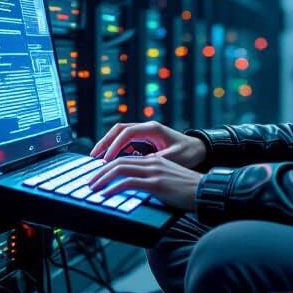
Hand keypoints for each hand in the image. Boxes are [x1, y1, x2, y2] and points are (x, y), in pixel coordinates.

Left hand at [88, 155, 202, 212]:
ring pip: (120, 169)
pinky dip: (113, 188)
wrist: (206, 191)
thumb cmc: (189, 191)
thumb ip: (153, 182)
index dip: (110, 166)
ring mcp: (154, 172)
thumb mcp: (168, 182)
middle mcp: (153, 162)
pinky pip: (128, 182)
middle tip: (90, 182)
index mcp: (155, 160)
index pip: (126, 159)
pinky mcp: (156, 183)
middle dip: (101, 171)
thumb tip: (138, 192)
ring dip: (103, 178)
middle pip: (119, 161)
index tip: (99, 175)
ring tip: (93, 188)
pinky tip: (106, 195)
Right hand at [90, 121, 205, 167]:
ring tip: (97, 158)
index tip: (107, 159)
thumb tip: (138, 165)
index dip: (114, 145)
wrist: (198, 149)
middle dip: (105, 142)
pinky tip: (110, 160)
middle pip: (119, 130)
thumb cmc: (189, 152)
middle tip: (93, 156)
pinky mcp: (144, 139)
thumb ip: (156, 160)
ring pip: (120, 134)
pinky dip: (116, 149)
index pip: (127, 133)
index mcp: (152, 129)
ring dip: (108, 145)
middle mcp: (146, 127)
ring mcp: (144, 132)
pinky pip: (125, 141)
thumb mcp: (174, 158)